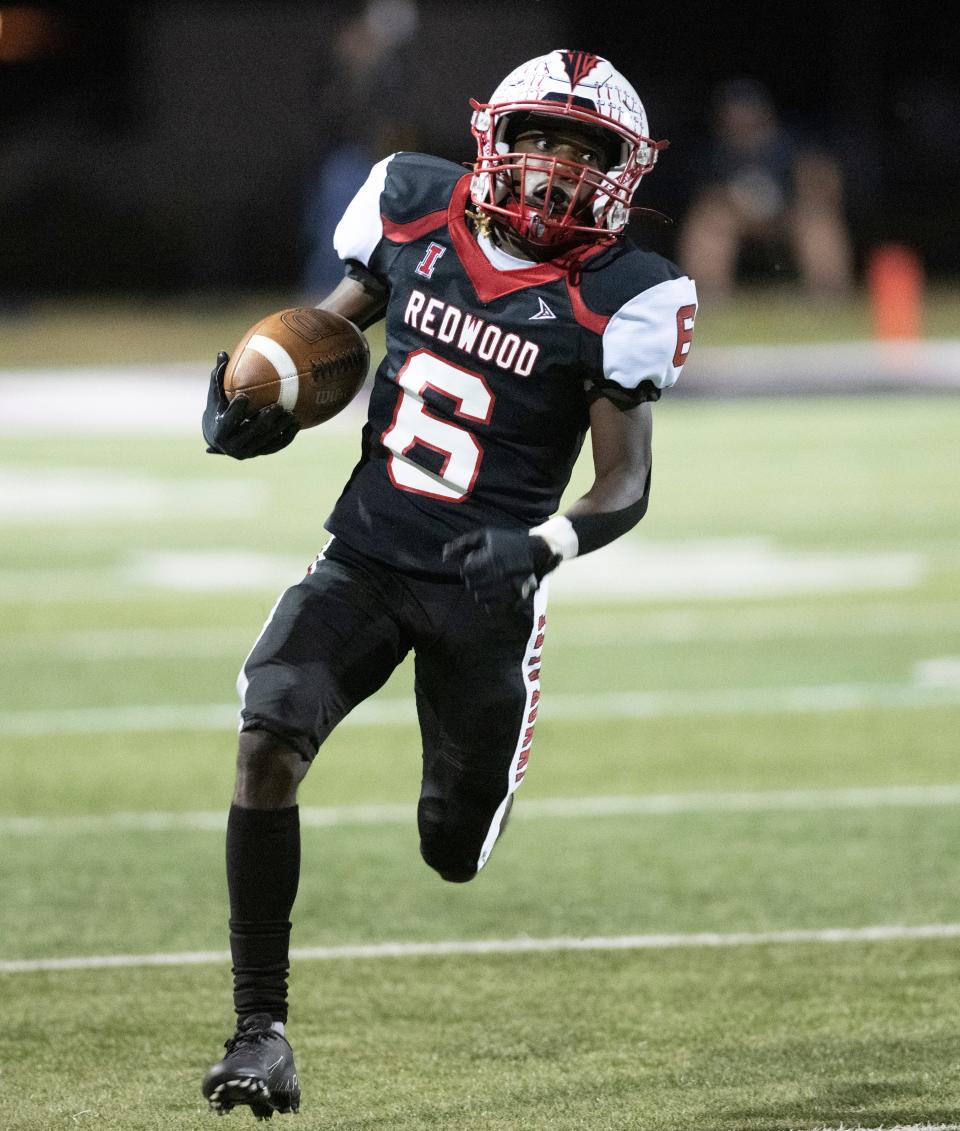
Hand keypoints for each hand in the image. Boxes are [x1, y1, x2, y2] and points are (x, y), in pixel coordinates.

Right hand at [202, 352, 299, 458]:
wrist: (219, 436)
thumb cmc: (218, 409)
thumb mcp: (216, 394)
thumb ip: (219, 376)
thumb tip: (222, 353)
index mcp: (220, 430)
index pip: (229, 420)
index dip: (237, 409)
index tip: (245, 396)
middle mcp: (233, 445)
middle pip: (252, 431)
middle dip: (266, 419)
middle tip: (278, 405)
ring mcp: (247, 452)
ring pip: (266, 440)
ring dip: (280, 427)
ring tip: (291, 414)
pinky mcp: (259, 453)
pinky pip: (276, 446)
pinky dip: (287, 436)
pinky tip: (296, 424)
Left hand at [443, 528, 560, 609]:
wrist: (538, 551)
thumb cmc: (507, 542)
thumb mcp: (484, 536)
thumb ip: (462, 545)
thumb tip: (444, 557)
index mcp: (493, 557)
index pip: (466, 571)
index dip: (468, 566)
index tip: (476, 562)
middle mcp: (501, 572)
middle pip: (472, 585)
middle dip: (474, 578)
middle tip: (484, 571)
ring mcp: (510, 587)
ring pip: (480, 597)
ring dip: (481, 590)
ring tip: (489, 581)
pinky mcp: (516, 598)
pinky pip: (492, 608)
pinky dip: (490, 602)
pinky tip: (495, 592)